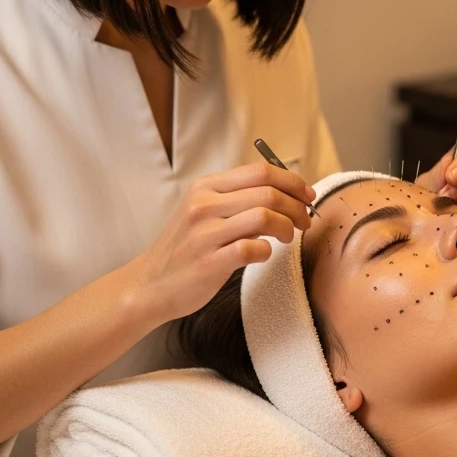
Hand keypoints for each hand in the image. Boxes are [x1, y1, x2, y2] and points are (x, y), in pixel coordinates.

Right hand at [125, 162, 316, 323]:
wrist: (150, 285)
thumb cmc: (185, 249)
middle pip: (268, 192)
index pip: (260, 171)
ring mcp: (205, 233)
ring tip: (287, 238)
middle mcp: (203, 205)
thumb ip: (236, 199)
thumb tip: (285, 193)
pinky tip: (263, 254)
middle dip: (297, 206)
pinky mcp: (209, 262)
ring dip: (287, 227)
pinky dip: (267, 251)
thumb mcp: (203, 212)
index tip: (307, 195)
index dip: (292, 181)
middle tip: (304, 221)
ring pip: (264, 217)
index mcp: (205, 187)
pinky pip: (253, 249)